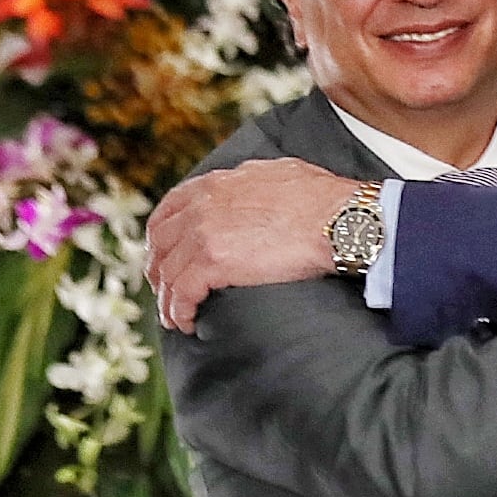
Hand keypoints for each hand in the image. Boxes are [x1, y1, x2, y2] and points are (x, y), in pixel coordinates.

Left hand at [146, 157, 360, 330]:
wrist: (337, 219)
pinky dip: (180, 312)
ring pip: (167, 273)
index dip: (162, 237)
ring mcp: (203, 234)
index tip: (165, 255)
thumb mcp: (278, 174)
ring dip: (168, 299)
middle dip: (159, 271)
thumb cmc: (322, 199)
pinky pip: (182, 294)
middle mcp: (201, 206)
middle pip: (160, 244)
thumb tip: (253, 191)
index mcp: (215, 184)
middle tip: (166, 291)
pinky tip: (188, 323)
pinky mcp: (213, 263)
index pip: (169, 209)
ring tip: (176, 318)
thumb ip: (252, 183)